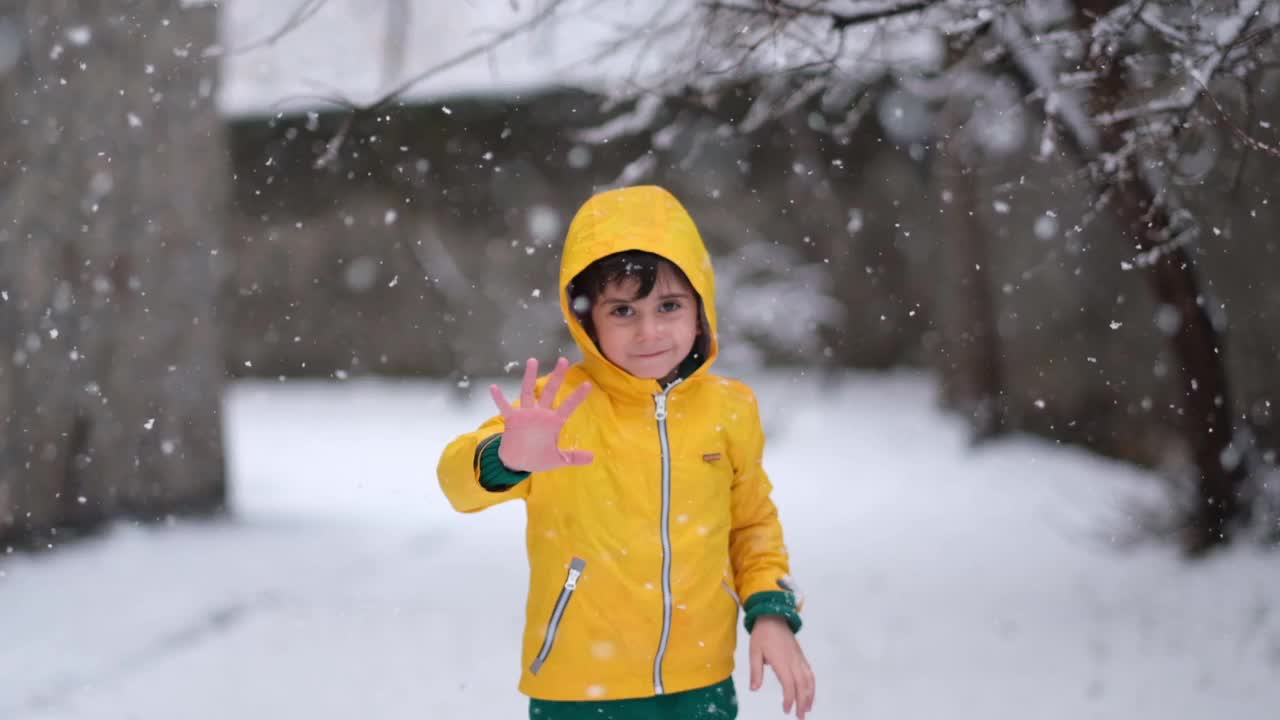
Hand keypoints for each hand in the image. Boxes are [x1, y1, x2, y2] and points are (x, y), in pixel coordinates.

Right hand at [489, 357, 592, 472]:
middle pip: (550, 391)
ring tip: (533, 360)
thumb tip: (593, 458)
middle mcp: (541, 414)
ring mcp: (526, 415)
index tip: (588, 385)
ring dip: (529, 377)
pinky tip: (493, 388)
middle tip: (564, 360)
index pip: (568, 406)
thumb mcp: (557, 459)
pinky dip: (499, 398)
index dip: (577, 397)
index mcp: (553, 422)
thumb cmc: (538, 458)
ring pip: (528, 392)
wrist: (517, 463)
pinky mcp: (512, 420)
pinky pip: (504, 407)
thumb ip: (574, 458)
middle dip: (557, 377)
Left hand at [750, 616, 814, 717]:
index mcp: (782, 661)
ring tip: (807, 709)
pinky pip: (809, 673)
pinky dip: (811, 685)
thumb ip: (755, 671)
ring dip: (810, 695)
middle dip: (802, 702)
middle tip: (800, 716)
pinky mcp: (801, 656)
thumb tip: (754, 689)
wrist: (773, 616)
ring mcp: (799, 658)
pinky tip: (809, 692)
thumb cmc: (762, 634)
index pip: (789, 684)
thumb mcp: (754, 652)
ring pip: (809, 679)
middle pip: (802, 685)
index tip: (786, 710)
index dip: (789, 699)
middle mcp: (794, 661)